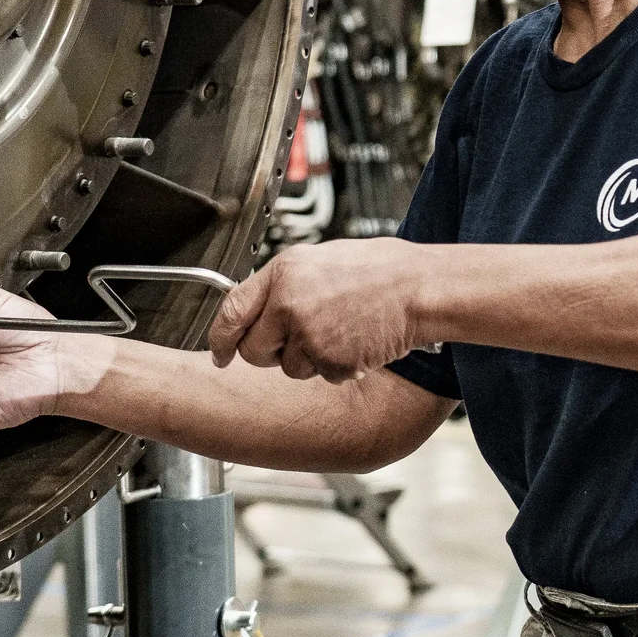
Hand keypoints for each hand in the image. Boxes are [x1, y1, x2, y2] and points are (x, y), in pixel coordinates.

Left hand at [207, 240, 428, 382]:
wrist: (418, 288)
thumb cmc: (378, 270)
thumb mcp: (318, 260)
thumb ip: (282, 284)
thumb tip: (256, 310)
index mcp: (283, 273)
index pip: (231, 311)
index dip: (220, 338)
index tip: (219, 353)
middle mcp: (289, 304)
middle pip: (254, 350)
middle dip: (269, 353)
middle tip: (298, 339)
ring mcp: (310, 335)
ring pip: (289, 368)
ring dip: (309, 359)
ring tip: (340, 331)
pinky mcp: (331, 361)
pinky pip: (321, 376)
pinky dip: (337, 366)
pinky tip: (355, 341)